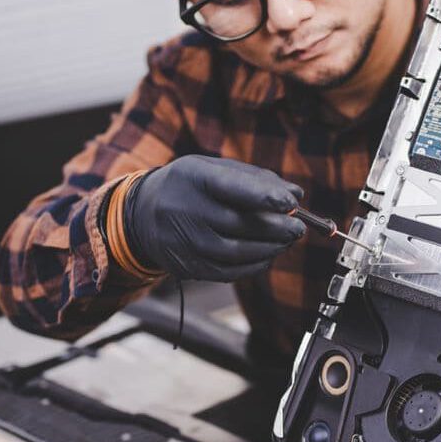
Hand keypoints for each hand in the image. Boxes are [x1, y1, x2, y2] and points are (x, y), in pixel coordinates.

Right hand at [124, 156, 306, 281]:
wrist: (142, 215)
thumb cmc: (189, 187)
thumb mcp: (214, 170)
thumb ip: (255, 180)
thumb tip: (295, 196)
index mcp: (193, 178)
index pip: (232, 187)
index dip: (265, 197)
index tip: (291, 204)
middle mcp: (185, 210)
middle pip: (240, 224)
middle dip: (277, 227)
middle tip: (298, 228)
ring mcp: (185, 242)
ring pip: (237, 251)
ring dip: (270, 248)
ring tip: (287, 240)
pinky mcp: (188, 266)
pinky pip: (229, 272)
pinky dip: (255, 265)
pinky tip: (268, 255)